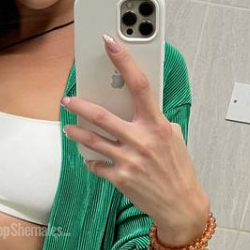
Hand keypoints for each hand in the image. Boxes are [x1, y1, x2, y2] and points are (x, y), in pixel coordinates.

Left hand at [61, 35, 209, 246]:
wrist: (180, 205)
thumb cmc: (178, 170)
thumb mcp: (174, 138)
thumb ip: (156, 121)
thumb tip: (138, 107)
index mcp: (157, 125)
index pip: (139, 85)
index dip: (124, 61)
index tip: (110, 44)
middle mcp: (141, 140)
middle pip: (102, 115)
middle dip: (80, 104)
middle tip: (68, 99)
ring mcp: (128, 160)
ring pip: (91, 140)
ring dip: (76, 132)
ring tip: (69, 127)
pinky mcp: (119, 178)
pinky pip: (96, 164)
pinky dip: (91, 160)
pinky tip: (90, 157)